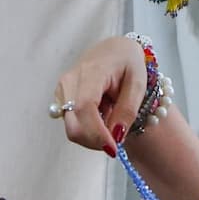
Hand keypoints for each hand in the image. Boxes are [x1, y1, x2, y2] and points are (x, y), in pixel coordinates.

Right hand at [54, 36, 148, 154]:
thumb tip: (116, 136)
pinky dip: (88, 128)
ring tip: (111, 117)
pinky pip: (72, 124)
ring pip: (72, 128)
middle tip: (117, 140)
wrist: (114, 51)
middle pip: (74, 124)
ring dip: (93, 135)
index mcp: (91, 72)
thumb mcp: (138, 83)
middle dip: (96, 140)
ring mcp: (62, 90)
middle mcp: (70, 81)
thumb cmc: (128, 63)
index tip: (113, 149)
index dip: (96, 133)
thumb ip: (127, 110)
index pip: (85, 108)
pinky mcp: (60, 99)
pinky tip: (101, 115)